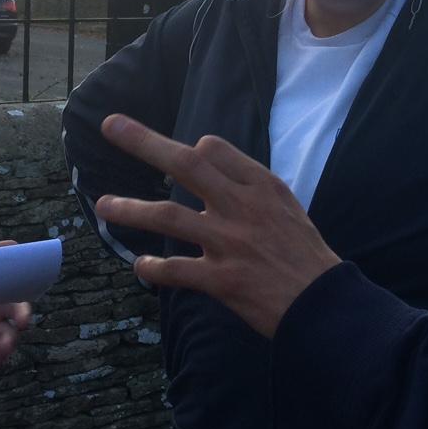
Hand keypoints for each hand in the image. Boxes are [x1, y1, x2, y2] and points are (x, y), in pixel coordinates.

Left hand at [92, 114, 339, 337]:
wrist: (324, 303)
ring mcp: (229, 242)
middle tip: (111, 125)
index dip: (193, 149)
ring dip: (131, 209)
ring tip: (103, 205)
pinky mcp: (222, 280)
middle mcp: (241, 206)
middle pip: (185, 164)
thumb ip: (249, 186)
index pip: (213, 149)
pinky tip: (139, 265)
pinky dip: (153, 268)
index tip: (178, 155)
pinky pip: (176, 270)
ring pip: (169, 216)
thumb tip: (212, 163)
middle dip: (144, 142)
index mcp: (261, 186)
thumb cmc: (305, 254)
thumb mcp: (286, 206)